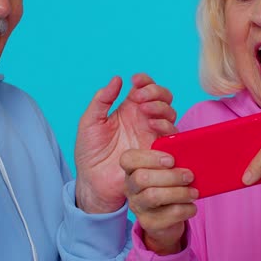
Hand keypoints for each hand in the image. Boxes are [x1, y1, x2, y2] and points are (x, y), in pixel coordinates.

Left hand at [75, 73, 176, 213]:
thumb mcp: (89, 122)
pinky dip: (166, 126)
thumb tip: (117, 79)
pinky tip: (153, 125)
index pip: (144, 87)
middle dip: (156, 92)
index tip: (135, 80)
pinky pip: (171, 135)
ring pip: (170, 113)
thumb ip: (102, 99)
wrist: (93, 181)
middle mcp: (143, 119)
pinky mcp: (157, 151)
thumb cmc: (89, 153)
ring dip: (161, 107)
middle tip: (140, 98)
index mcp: (128, 109)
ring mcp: (152, 134)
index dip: (144, 80)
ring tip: (145, 111)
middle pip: (163, 97)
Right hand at [121, 149, 196, 253]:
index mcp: (132, 169)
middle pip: (141, 178)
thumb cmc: (169, 184)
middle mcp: (130, 188)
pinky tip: (192, 206)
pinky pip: (168, 215)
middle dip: (170, 176)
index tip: (171, 160)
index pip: (128, 159)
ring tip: (194, 192)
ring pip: (153, 196)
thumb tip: (175, 132)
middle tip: (189, 176)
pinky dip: (185, 209)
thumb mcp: (167, 164)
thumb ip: (169, 146)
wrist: (168, 219)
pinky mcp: (149, 223)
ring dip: (179, 193)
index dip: (150, 158)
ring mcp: (137, 207)